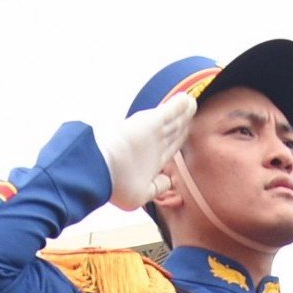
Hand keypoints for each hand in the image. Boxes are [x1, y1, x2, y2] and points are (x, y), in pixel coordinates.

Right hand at [96, 95, 196, 210]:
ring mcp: (152, 134)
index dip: (177, 139)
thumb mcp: (141, 193)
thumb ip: (157, 187)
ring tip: (192, 102)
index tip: (185, 133)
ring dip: (184, 112)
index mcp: (150, 161)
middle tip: (191, 113)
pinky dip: (179, 105)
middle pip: (172, 131)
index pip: (168, 148)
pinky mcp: (150, 123)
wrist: (100, 168)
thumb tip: (169, 182)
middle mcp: (152, 146)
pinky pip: (170, 112)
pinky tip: (188, 98)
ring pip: (174, 121)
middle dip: (182, 123)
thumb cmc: (115, 185)